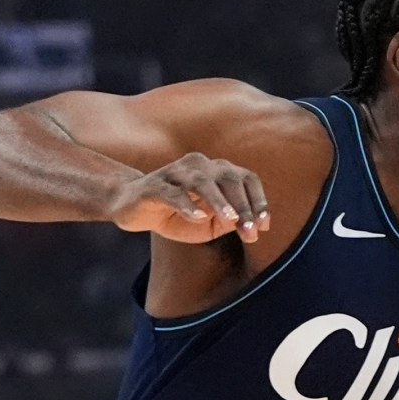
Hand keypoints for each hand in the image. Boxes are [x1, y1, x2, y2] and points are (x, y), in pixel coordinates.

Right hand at [107, 153, 271, 243]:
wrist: (134, 209)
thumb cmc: (177, 216)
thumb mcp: (210, 223)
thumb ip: (231, 221)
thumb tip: (255, 226)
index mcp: (216, 172)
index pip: (245, 178)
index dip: (258, 200)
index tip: (264, 225)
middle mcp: (198, 166)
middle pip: (228, 179)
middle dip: (243, 207)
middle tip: (250, 232)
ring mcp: (175, 173)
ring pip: (202, 182)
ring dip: (219, 201)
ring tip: (231, 220)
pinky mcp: (154, 186)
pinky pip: (173, 192)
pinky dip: (186, 204)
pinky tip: (198, 218)